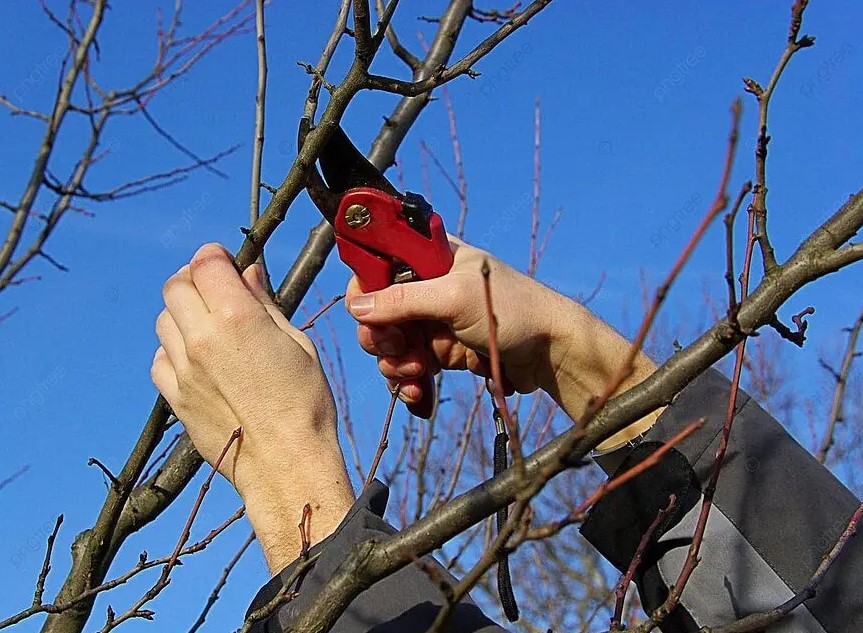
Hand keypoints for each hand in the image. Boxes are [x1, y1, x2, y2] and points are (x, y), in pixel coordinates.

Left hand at [151, 243, 353, 570]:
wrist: (285, 463)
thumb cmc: (305, 403)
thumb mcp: (296, 343)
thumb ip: (265, 304)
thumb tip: (248, 274)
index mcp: (237, 317)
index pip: (206, 263)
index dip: (215, 256)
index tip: (226, 260)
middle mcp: (201, 338)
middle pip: (176, 286)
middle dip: (194, 278)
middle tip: (215, 288)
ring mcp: (183, 369)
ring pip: (164, 320)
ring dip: (182, 313)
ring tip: (209, 325)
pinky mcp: (174, 397)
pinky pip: (159, 358)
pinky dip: (173, 349)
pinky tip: (197, 358)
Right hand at [346, 239, 662, 449]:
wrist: (552, 353)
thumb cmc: (513, 311)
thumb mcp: (455, 299)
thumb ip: (404, 300)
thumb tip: (357, 306)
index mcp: (430, 258)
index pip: (377, 266)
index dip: (366, 293)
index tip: (372, 319)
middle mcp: (428, 286)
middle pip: (378, 312)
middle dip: (383, 340)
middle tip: (402, 354)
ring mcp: (433, 320)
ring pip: (391, 345)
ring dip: (397, 367)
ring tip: (418, 379)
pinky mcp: (441, 350)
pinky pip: (410, 368)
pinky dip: (410, 384)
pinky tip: (419, 398)